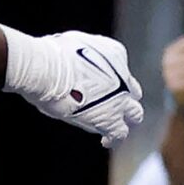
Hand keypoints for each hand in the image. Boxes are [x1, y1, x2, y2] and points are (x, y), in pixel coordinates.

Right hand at [4, 30, 144, 146]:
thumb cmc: (52, 55)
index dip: (114, 81)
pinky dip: (114, 138)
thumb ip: (85, 56)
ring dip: (123, 119)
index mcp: (116, 54)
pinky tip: (106, 141)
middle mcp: (123, 77)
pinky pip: (119, 133)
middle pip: (133, 93)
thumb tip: (76, 64)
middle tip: (115, 106)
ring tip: (112, 126)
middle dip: (126, 100)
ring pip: (134, 114)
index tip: (104, 86)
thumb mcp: (75, 43)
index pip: (122, 71)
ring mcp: (119, 100)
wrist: (49, 71)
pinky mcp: (110, 120)